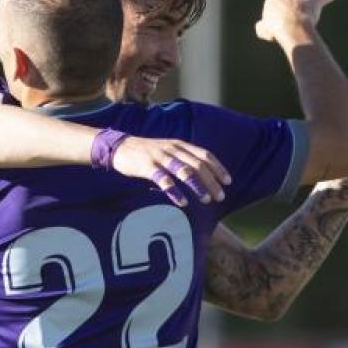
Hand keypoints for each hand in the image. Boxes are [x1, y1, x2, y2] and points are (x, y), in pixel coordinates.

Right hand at [111, 135, 232, 206]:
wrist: (119, 147)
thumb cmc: (146, 152)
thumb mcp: (167, 149)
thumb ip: (183, 157)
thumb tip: (202, 172)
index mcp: (180, 145)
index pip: (204, 155)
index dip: (218, 168)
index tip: (228, 181)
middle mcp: (172, 149)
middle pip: (198, 165)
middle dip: (212, 181)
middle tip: (221, 197)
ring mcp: (160, 157)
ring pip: (184, 172)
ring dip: (198, 187)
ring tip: (207, 200)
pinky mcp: (147, 167)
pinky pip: (164, 180)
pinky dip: (175, 192)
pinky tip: (182, 202)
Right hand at [255, 0, 337, 45]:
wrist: (290, 29)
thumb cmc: (275, 31)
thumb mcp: (263, 30)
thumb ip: (262, 27)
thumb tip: (261, 26)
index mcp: (272, 0)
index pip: (273, 3)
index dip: (275, 13)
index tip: (276, 22)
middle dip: (292, 0)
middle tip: (295, 5)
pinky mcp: (313, 3)